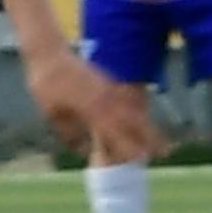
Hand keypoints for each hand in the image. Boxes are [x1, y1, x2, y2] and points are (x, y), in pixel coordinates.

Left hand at [21, 44, 160, 158]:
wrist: (49, 54)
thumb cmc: (46, 86)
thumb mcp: (53, 115)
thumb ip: (71, 134)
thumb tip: (86, 151)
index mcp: (91, 109)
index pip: (116, 132)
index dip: (130, 146)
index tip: (142, 158)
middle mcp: (105, 98)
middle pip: (133, 121)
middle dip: (150, 137)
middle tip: (165, 153)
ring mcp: (109, 87)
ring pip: (135, 110)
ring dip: (148, 126)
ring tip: (160, 140)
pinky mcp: (109, 80)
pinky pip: (129, 97)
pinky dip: (140, 109)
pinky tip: (146, 119)